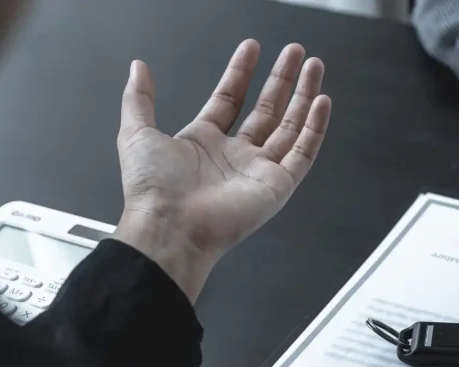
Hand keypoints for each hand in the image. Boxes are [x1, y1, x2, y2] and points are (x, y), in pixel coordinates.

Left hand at [114, 40, 331, 301]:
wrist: (171, 226)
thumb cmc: (153, 190)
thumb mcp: (137, 133)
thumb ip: (139, 98)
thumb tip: (138, 69)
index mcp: (204, 144)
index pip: (230, 100)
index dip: (241, 73)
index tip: (252, 48)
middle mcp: (235, 156)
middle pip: (267, 110)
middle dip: (282, 80)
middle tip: (296, 53)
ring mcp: (259, 170)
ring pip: (290, 126)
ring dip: (303, 96)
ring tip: (314, 67)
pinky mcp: (278, 186)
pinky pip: (303, 152)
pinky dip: (314, 128)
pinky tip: (322, 103)